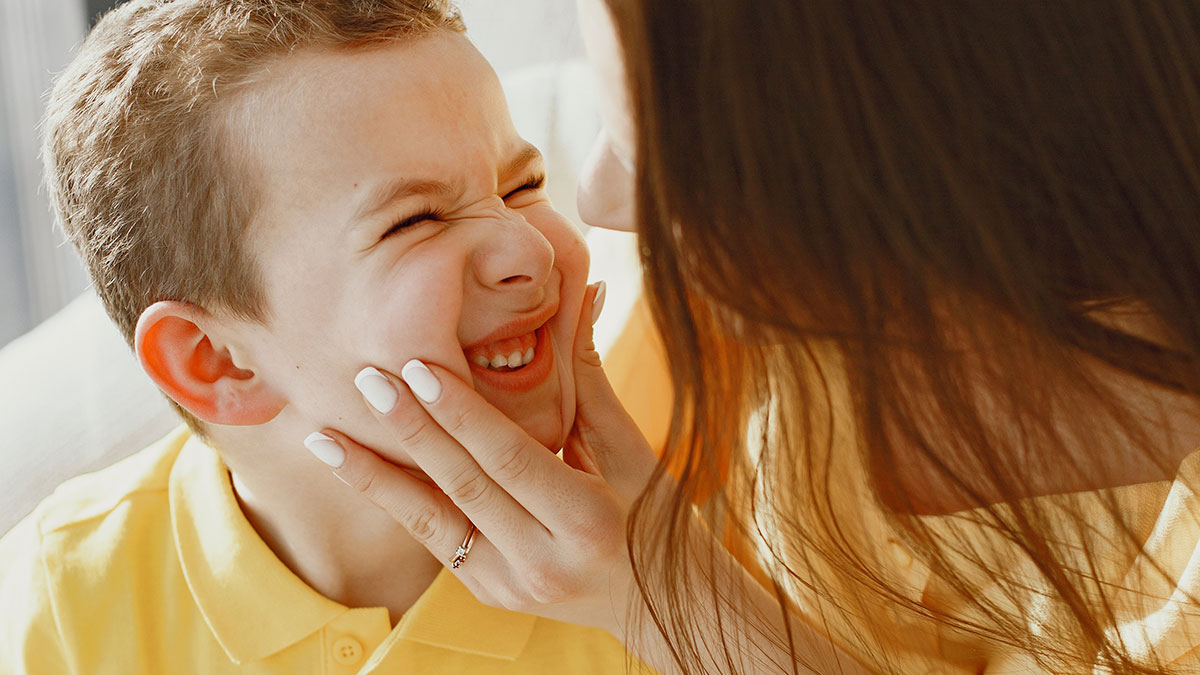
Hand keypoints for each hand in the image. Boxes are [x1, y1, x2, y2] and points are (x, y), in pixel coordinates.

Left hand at [309, 282, 659, 635]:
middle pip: (461, 487)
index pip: (507, 458)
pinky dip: (397, 500)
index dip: (460, 413)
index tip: (417, 367)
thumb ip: (590, 376)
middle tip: (364, 381)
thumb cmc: (655, 515)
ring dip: (373, 477)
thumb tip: (584, 291)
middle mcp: (541, 562)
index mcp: (585, 521)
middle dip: (408, 432)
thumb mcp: (630, 450)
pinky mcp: (489, 593)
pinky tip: (357, 468)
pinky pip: (435, 539)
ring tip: (324, 438)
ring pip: (430, 523)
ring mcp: (510, 586)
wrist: (660, 602)